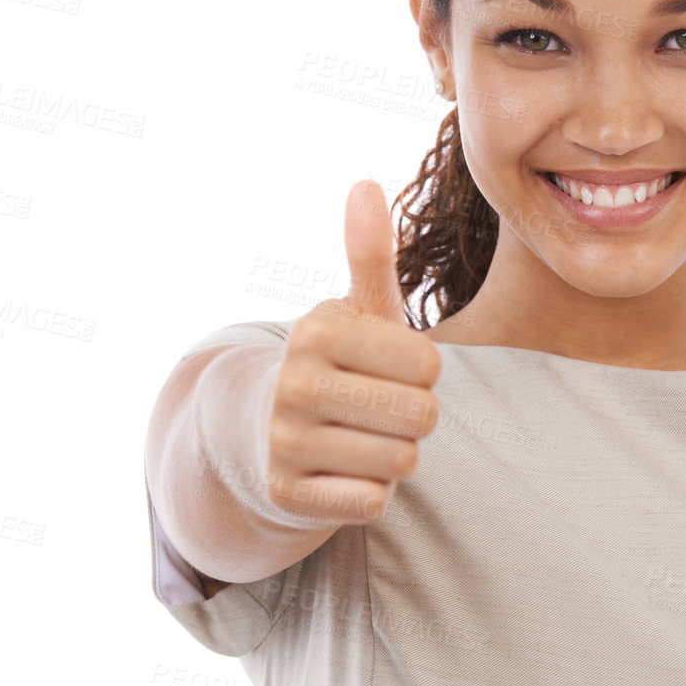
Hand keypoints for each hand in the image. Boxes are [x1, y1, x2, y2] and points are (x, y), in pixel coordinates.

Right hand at [263, 180, 441, 523]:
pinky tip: (340, 473)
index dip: (423, 374)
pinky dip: (369, 493)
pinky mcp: (285, 495)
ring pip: (400, 463)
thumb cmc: (334, 368)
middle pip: (421, 417)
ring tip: (359, 438)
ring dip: (393, 457)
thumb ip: (369, 255)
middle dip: (413, 417)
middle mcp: (293, 383)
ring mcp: (284, 442)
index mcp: (318, 330)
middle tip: (377, 409)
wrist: (255, 434)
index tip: (389, 370)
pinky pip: (371, 502)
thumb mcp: (355, 312)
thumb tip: (364, 184)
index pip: (429, 365)